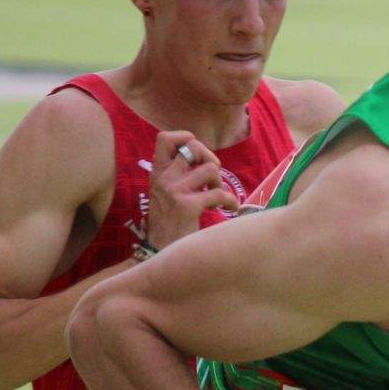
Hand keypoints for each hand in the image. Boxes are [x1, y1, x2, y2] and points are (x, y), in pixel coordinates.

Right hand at [144, 131, 240, 248]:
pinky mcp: (187, 206)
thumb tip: (205, 158)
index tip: (197, 155)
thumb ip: (179, 174)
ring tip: (217, 196)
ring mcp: (174, 191)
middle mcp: (164, 178)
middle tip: (212, 178)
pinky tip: (229, 207)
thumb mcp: (166, 193)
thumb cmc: (170, 222)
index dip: (185, 137)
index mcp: (157, 172)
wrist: (160, 252)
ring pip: (211, 169)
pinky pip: (220, 193)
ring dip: (220, 182)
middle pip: (194, 147)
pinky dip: (231, 201)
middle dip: (210, 158)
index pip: (164, 138)